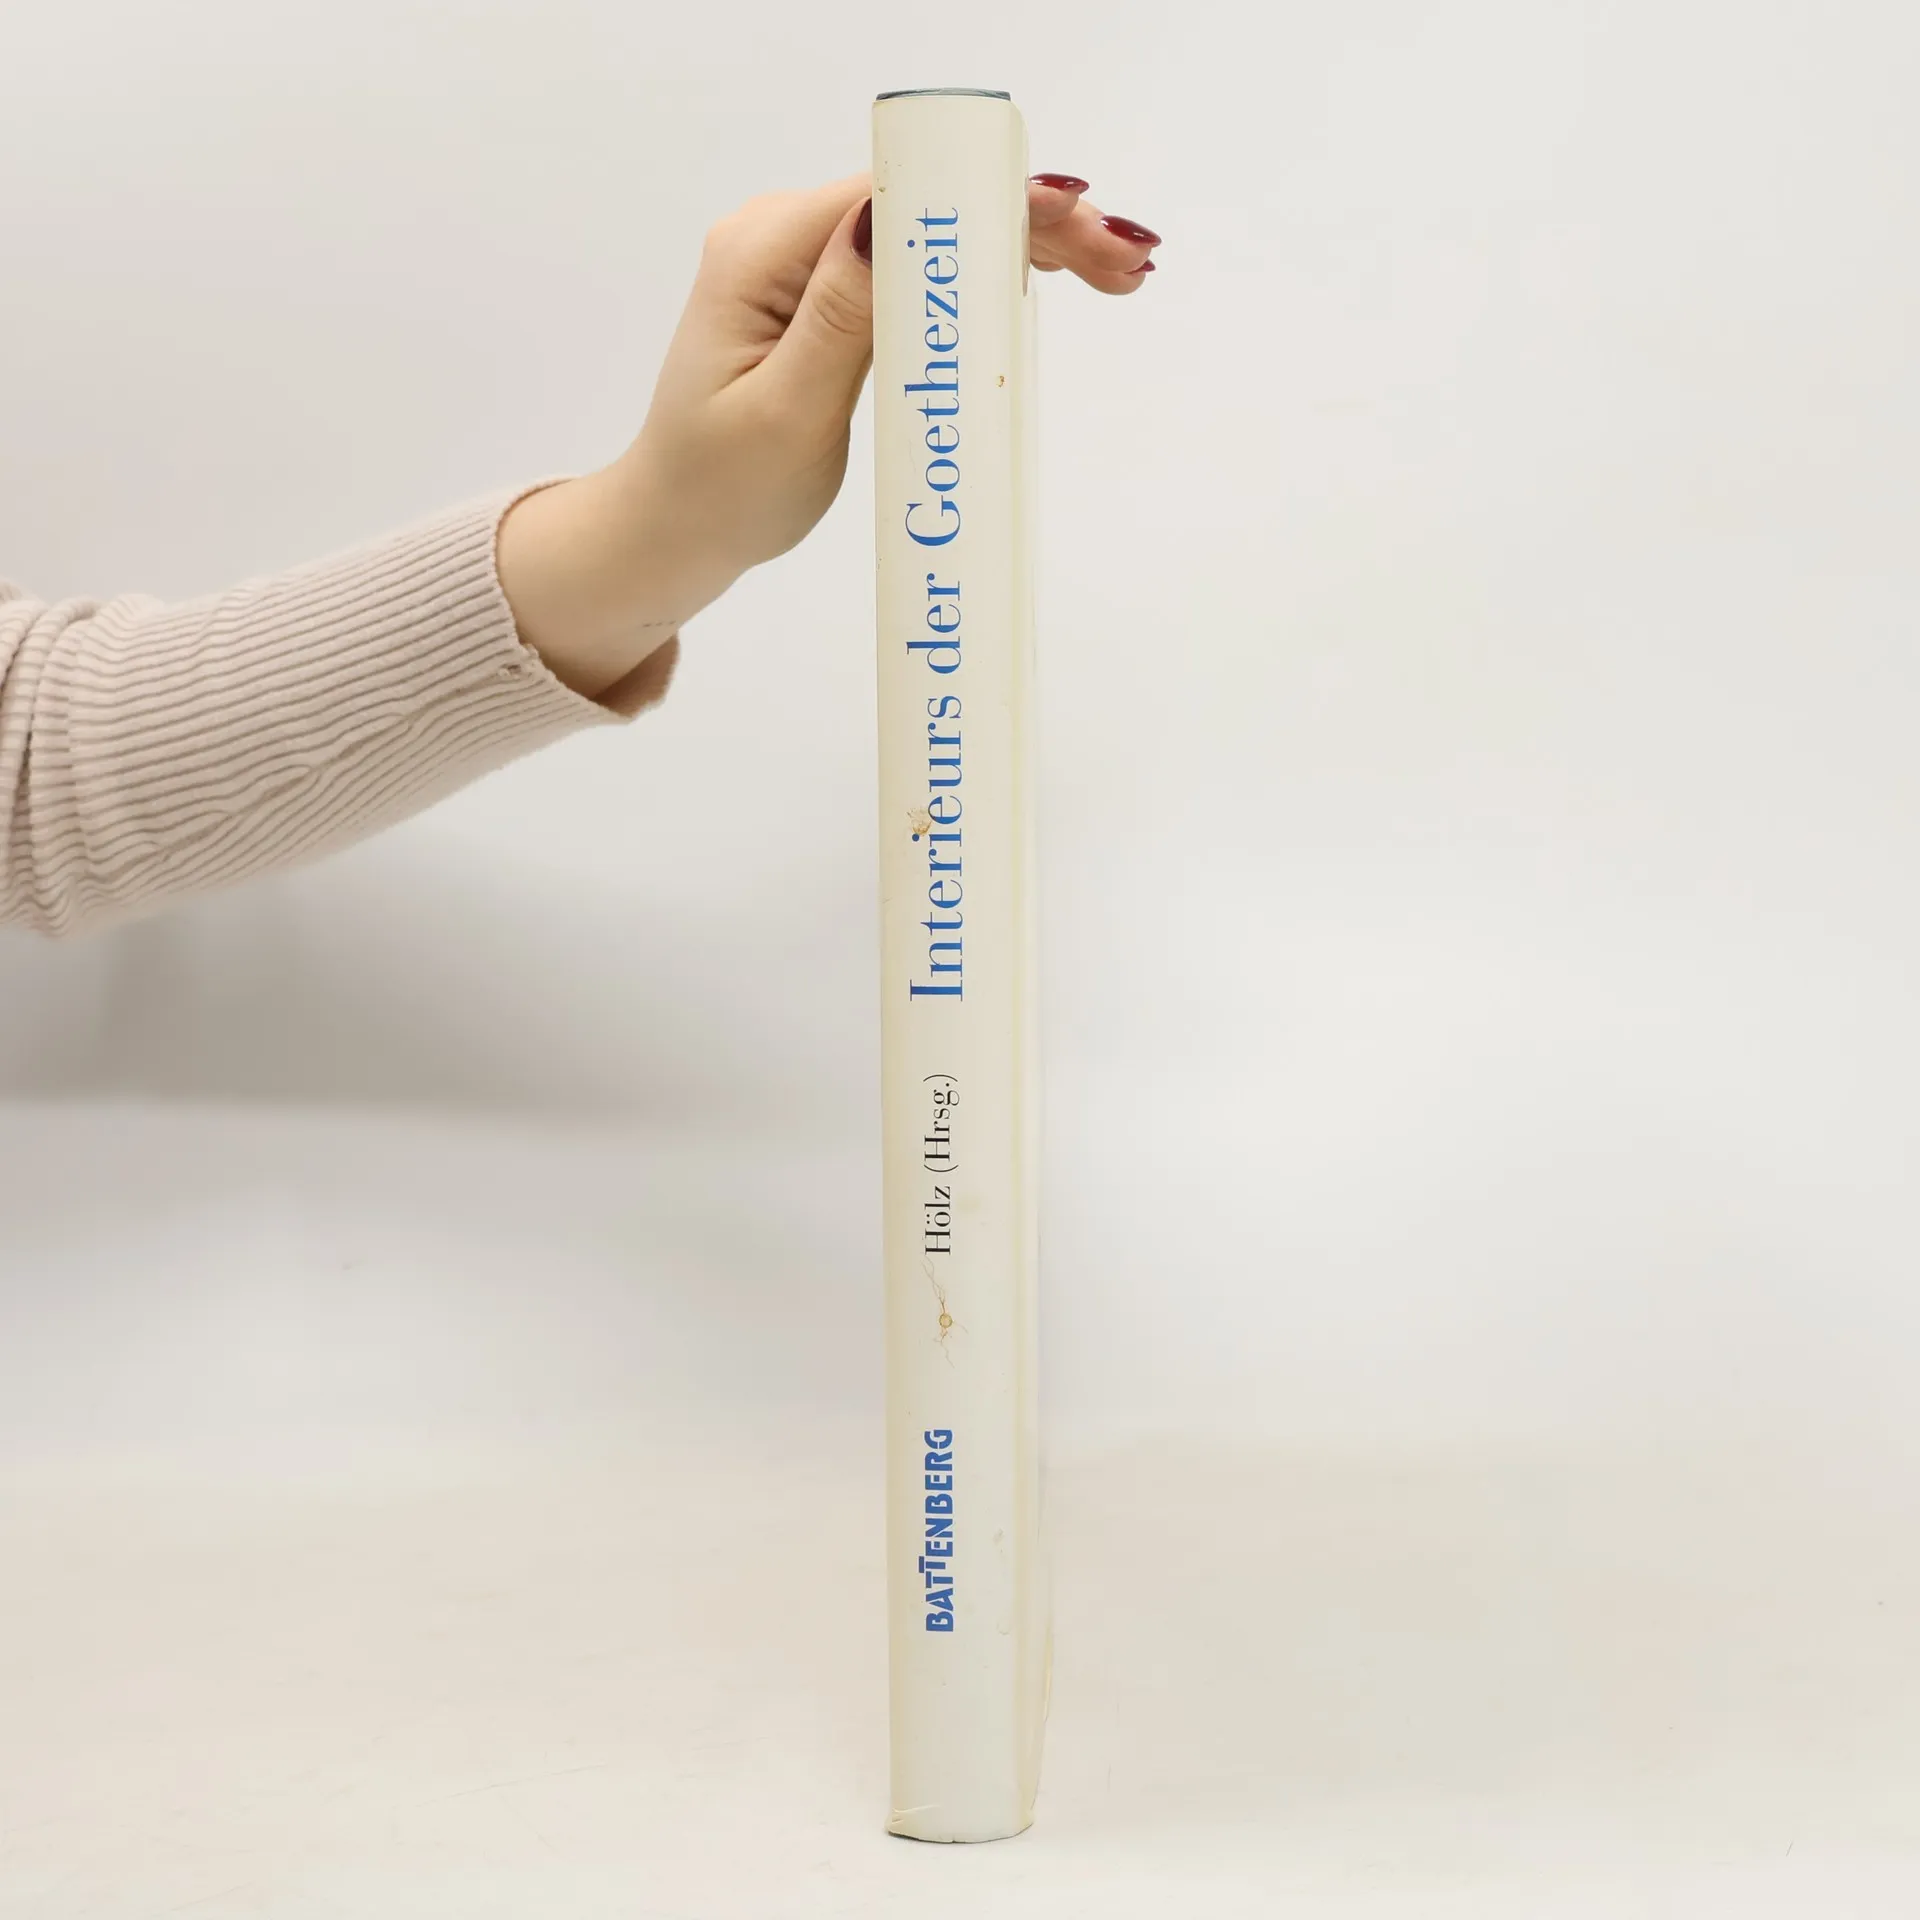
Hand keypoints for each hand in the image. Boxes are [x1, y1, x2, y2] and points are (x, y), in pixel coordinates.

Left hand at [497, 171, 1159, 704]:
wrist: (675, 531)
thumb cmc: (721, 491)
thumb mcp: (784, 416)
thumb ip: (841, 317)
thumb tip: (891, 223)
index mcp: (764, 251)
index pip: (901, 198)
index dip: (998, 202)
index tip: (1080, 222)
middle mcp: (784, 237)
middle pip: (930, 205)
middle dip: (1033, 222)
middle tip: (1130, 265)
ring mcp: (806, 266)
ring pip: (934, 236)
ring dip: (1025, 245)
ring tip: (1118, 272)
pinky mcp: (828, 301)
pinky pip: (918, 272)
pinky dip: (985, 278)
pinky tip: (1050, 279)